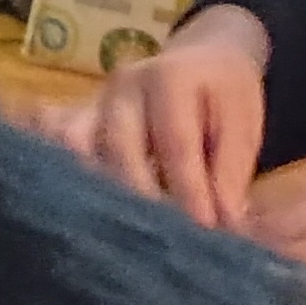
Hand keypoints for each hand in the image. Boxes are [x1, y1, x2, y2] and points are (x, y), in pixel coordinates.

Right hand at [34, 3, 271, 228]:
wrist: (199, 60)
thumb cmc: (224, 95)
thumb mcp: (243, 124)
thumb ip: (231, 172)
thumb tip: (223, 224)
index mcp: (168, 77)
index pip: (174, 142)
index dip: (188, 190)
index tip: (203, 231)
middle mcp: (122, 87)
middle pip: (119, 148)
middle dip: (142, 200)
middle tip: (165, 244)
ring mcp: (93, 104)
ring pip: (81, 151)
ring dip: (101, 195)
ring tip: (122, 237)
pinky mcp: (77, 123)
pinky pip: (62, 150)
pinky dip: (69, 181)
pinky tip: (81, 218)